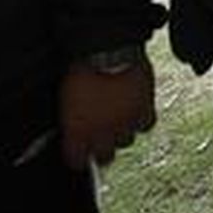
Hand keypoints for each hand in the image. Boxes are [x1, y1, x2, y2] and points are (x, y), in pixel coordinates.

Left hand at [59, 54, 155, 169]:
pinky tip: (135, 112)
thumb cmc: (81, 71)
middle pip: (104, 158)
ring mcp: (125, 123)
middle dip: (102, 151)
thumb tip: (74, 132)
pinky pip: (146, 125)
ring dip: (122, 134)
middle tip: (101, 140)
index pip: (77, 161)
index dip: (78, 157)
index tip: (80, 153)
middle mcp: (102, 134)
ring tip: (118, 121)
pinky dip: (141, 121)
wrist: (107, 51)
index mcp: (77, 132)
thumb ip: (72, 122)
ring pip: (126, 142)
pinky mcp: (144, 110)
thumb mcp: (66, 101)